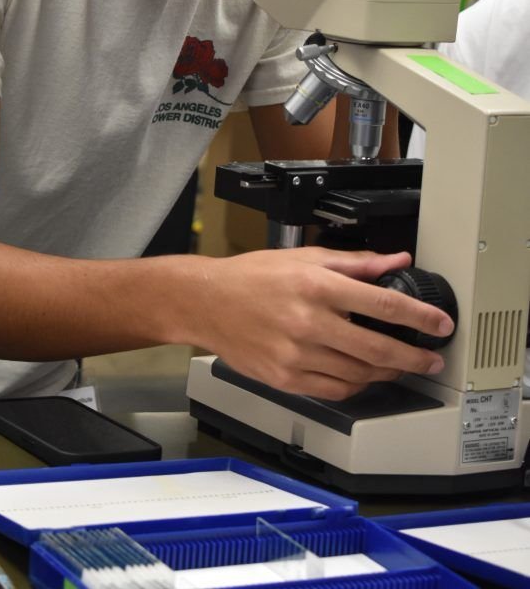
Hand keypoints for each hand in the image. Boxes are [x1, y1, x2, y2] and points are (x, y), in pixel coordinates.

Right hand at [192, 247, 453, 400]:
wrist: (206, 302)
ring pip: (359, 374)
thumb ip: (354, 262)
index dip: (419, 318)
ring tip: (399, 367)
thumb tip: (393, 259)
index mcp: (316, 286)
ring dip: (387, 373)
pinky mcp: (285, 378)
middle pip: (377, 348)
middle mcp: (308, 322)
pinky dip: (356, 386)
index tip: (440, 324)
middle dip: (414, 357)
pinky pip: (334, 390)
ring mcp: (296, 355)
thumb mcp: (304, 257)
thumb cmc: (251, 277)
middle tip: (431, 358)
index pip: (382, 304)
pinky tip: (364, 376)